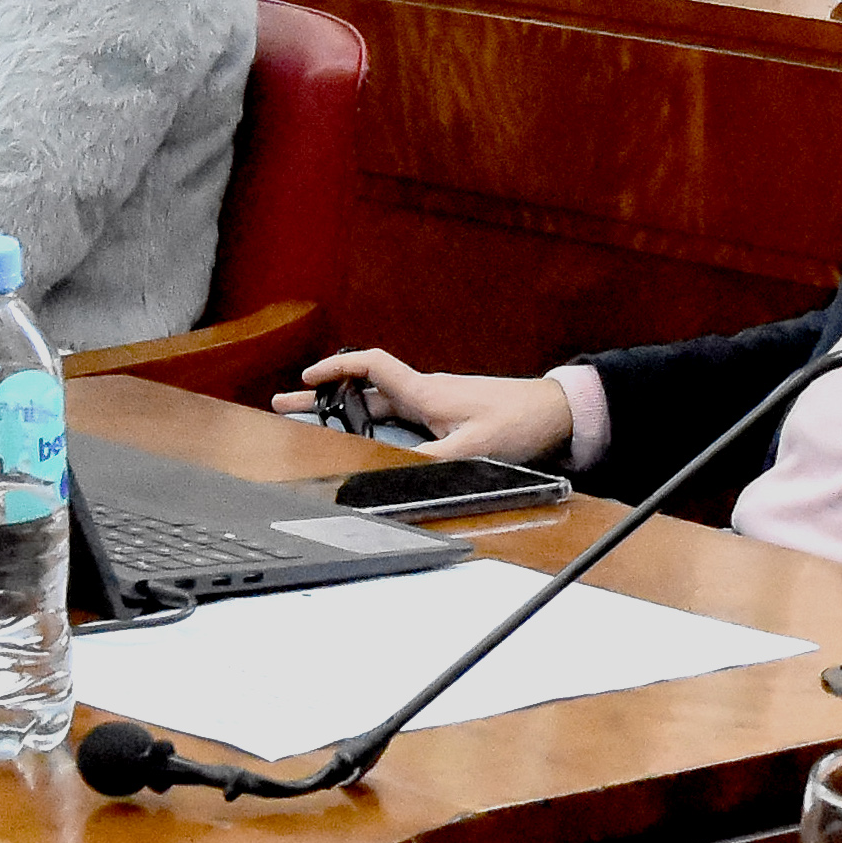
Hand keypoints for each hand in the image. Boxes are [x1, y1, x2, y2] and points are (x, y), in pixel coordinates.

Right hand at [281, 345, 574, 462]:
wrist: (554, 413)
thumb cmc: (518, 422)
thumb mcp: (473, 448)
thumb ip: (432, 463)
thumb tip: (392, 475)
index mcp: (425, 393)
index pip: (370, 367)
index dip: (335, 370)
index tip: (306, 380)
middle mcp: (425, 394)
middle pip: (363, 390)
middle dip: (323, 398)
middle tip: (287, 405)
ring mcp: (435, 404)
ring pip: (379, 404)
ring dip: (345, 412)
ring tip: (314, 423)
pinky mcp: (447, 416)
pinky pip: (399, 417)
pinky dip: (372, 423)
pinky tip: (364, 437)